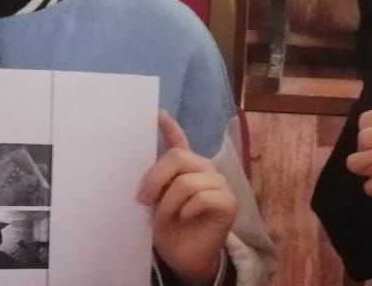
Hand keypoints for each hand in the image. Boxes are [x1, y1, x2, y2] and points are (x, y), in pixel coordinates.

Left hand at [140, 112, 236, 285]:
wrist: (184, 258)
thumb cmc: (170, 229)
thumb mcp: (156, 203)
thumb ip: (154, 182)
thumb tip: (143, 173)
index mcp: (186, 167)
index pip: (180, 141)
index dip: (170, 127)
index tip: (157, 114)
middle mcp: (205, 169)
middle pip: (178, 157)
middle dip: (156, 178)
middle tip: (143, 200)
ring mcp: (220, 184)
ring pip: (186, 182)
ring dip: (168, 204)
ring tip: (164, 219)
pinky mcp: (228, 203)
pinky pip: (202, 198)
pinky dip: (186, 211)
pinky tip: (184, 219)